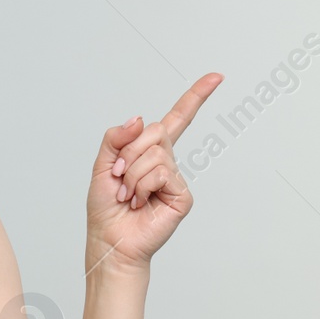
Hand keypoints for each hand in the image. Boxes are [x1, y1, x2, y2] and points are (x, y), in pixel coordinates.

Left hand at [86, 73, 221, 271]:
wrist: (109, 241)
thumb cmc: (106, 208)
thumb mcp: (102, 165)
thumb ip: (116, 138)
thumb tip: (139, 119)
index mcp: (149, 152)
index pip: (176, 120)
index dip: (195, 97)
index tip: (216, 77)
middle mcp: (166, 162)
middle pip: (155, 132)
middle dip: (129, 153)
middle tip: (119, 178)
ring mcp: (176, 179)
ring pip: (155, 154)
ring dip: (132, 174)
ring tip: (128, 195)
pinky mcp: (182, 196)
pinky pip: (162, 173)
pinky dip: (143, 185)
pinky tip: (140, 202)